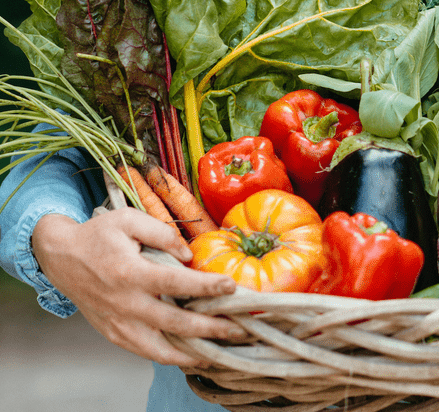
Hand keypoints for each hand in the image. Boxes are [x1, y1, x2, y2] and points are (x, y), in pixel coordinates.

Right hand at [32, 208, 246, 366]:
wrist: (61, 257)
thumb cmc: (99, 235)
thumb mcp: (129, 219)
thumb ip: (162, 233)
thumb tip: (189, 256)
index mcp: (129, 272)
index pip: (175, 283)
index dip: (206, 286)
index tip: (232, 286)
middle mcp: (125, 302)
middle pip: (174, 322)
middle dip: (209, 328)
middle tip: (239, 328)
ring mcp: (118, 323)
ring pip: (160, 348)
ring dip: (193, 352)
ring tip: (222, 351)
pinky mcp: (114, 334)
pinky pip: (146, 353)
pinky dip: (172, 358)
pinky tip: (195, 355)